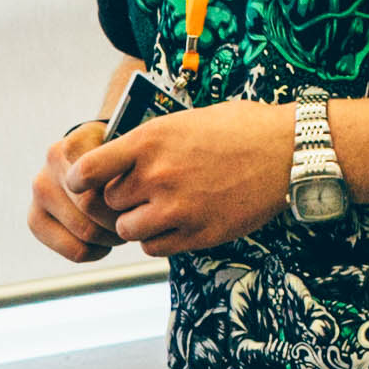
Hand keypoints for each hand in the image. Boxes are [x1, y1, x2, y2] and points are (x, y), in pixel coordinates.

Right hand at [27, 118, 121, 262]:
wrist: (92, 161)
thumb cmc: (118, 159)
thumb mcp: (128, 151)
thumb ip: (130, 169)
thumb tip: (132, 200)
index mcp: (73, 144)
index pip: (101, 179)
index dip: (127, 194)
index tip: (139, 196)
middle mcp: (50, 164)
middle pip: (94, 206)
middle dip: (121, 218)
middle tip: (135, 219)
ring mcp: (40, 191)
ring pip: (87, 231)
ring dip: (111, 237)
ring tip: (121, 228)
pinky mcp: (35, 219)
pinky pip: (75, 250)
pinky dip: (95, 252)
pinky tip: (103, 242)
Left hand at [75, 102, 300, 256]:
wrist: (289, 151)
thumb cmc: (239, 128)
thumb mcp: (184, 120)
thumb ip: (147, 143)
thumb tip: (116, 161)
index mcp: (150, 141)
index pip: (88, 170)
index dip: (80, 181)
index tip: (81, 184)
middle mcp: (157, 176)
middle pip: (109, 203)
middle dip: (120, 199)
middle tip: (139, 193)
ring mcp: (178, 208)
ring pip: (128, 230)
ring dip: (136, 223)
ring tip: (158, 210)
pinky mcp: (198, 234)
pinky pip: (154, 249)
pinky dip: (158, 241)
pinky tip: (175, 224)